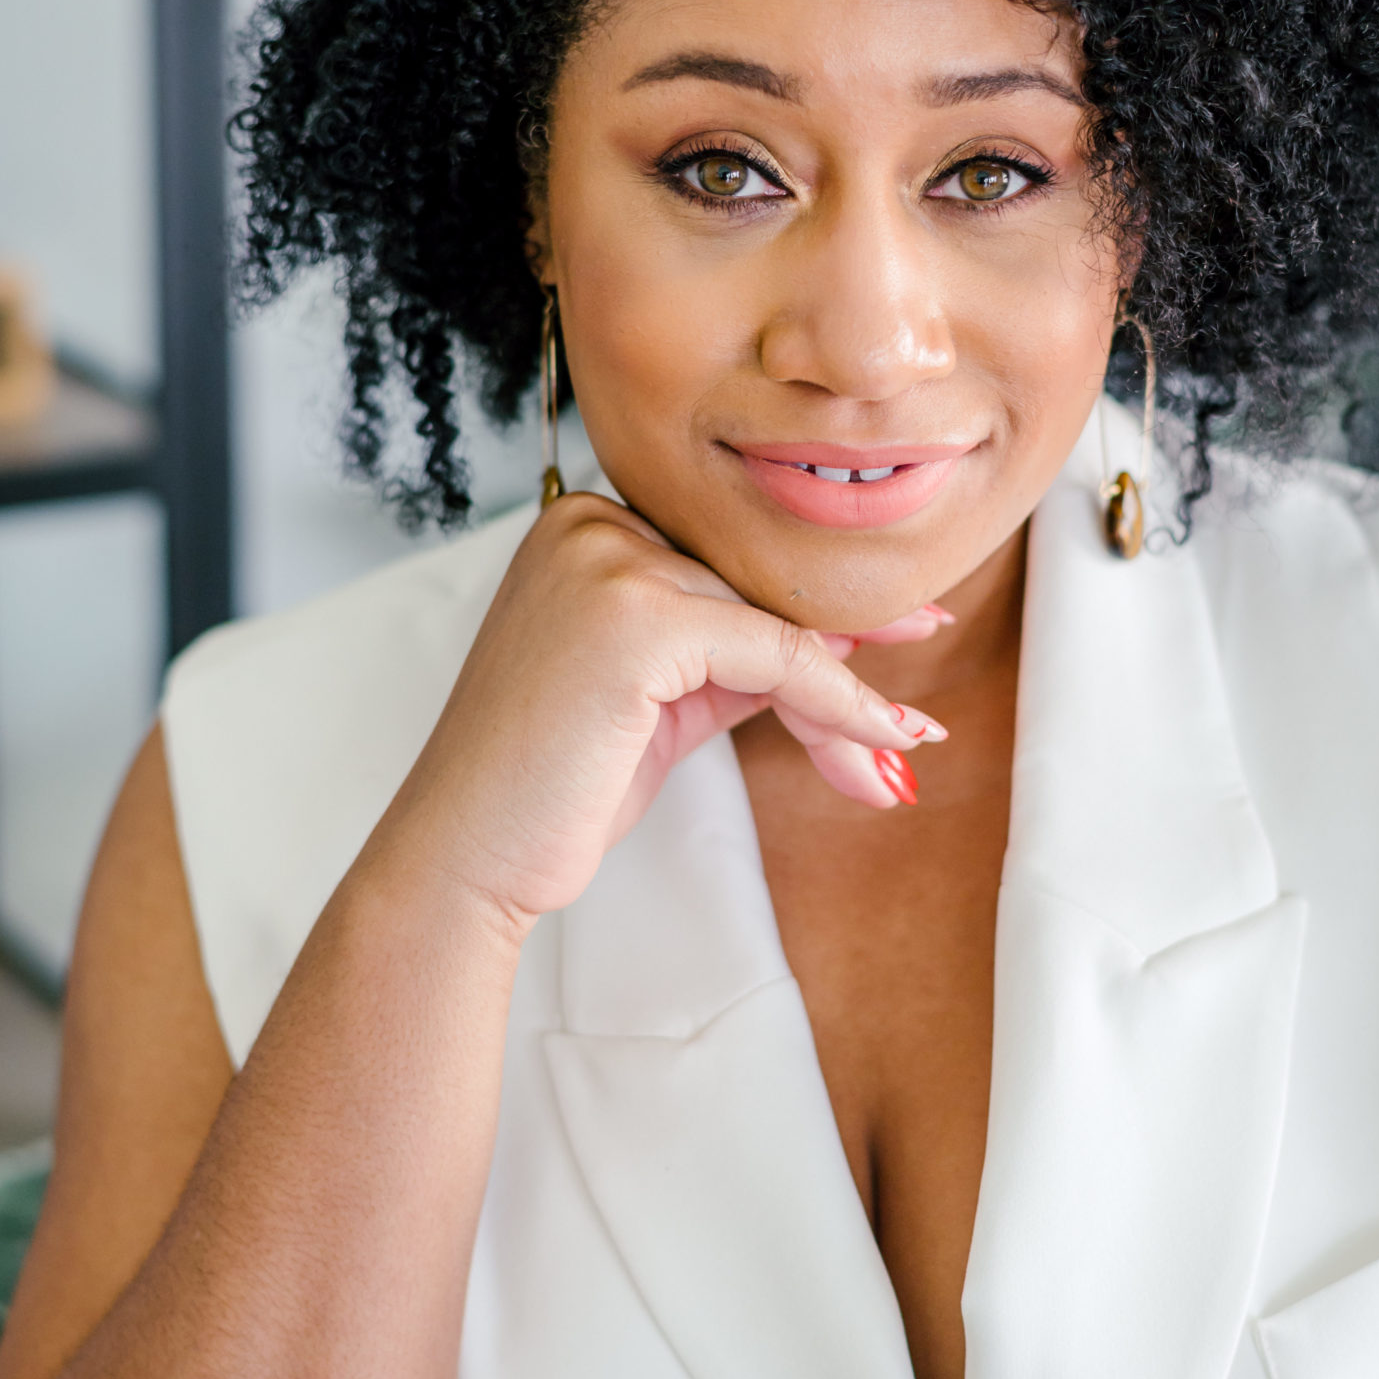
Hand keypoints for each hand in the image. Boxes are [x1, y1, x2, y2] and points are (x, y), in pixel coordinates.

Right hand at [364, 493, 947, 937]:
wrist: (466, 855)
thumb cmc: (551, 785)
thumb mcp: (662, 696)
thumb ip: (738, 652)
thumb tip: (848, 636)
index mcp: (583, 525)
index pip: (729, 561)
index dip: (818, 605)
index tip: (906, 627)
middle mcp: (590, 523)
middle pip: (756, 588)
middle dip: (842, 663)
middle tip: (912, 721)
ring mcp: (608, 560)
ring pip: (774, 622)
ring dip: (846, 699)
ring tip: (895, 756)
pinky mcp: (636, 614)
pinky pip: (774, 654)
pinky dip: (835, 703)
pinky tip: (878, 744)